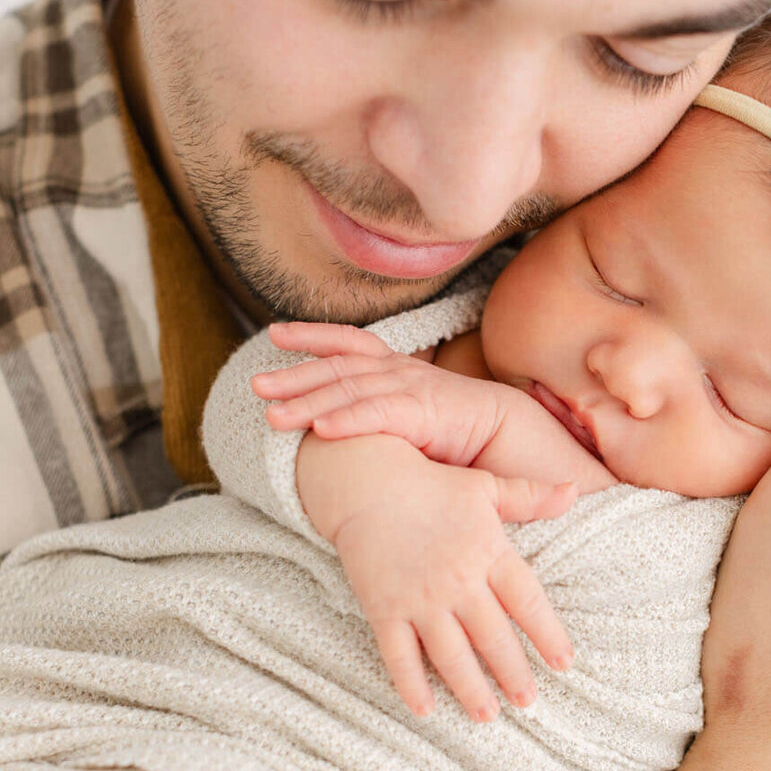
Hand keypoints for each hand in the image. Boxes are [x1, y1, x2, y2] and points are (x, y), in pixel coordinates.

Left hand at [254, 322, 506, 464]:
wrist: (514, 436)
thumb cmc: (461, 433)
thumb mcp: (411, 418)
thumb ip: (379, 416)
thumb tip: (337, 428)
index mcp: (396, 370)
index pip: (349, 345)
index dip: (313, 336)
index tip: (276, 334)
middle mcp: (400, 373)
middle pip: (338, 368)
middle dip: (294, 374)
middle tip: (256, 385)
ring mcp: (412, 389)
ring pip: (350, 391)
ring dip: (307, 402)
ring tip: (271, 416)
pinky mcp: (425, 413)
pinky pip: (378, 414)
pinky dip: (347, 420)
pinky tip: (319, 429)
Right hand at [296, 432, 574, 719]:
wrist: (365, 481)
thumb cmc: (431, 485)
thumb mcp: (485, 486)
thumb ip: (530, 497)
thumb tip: (574, 493)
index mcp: (488, 552)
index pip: (527, 601)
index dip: (548, 634)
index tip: (564, 663)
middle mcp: (458, 581)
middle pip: (493, 637)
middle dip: (513, 673)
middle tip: (528, 702)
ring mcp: (420, 599)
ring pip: (451, 655)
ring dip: (470, 688)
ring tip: (487, 716)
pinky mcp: (385, 609)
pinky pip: (399, 655)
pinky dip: (411, 684)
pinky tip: (425, 710)